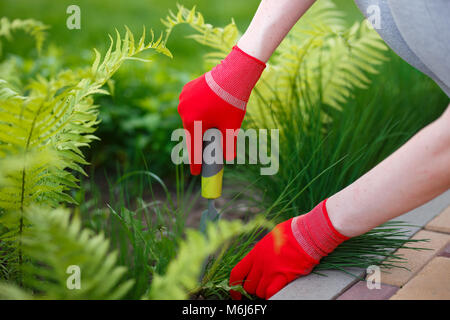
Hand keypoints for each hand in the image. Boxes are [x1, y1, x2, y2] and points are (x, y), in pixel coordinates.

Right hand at [177, 46, 264, 174]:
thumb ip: (229, 145)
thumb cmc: (232, 102)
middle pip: (191, 133)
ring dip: (197, 124)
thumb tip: (229, 158)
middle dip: (198, 141)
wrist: (233, 74)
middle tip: (205, 150)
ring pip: (190, 118)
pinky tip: (204, 111)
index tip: (196, 173)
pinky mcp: (186, 90)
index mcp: (193, 123)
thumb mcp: (232, 127)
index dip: (195, 163)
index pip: (193, 148)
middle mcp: (184, 111)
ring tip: (210, 124)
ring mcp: (183, 99)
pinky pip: (190, 105)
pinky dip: (196, 110)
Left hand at [229, 199, 348, 298]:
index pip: (237, 273)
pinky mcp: (284, 277)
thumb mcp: (270, 239)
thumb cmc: (290, 233)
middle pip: (249, 286)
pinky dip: (272, 295)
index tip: (236, 291)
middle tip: (262, 285)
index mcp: (255, 253)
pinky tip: (276, 290)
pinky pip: (271, 293)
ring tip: (272, 285)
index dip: (234, 285)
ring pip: (260, 292)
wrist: (306, 234)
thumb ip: (261, 252)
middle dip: (254, 288)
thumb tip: (258, 260)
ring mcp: (271, 271)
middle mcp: (260, 263)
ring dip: (264, 292)